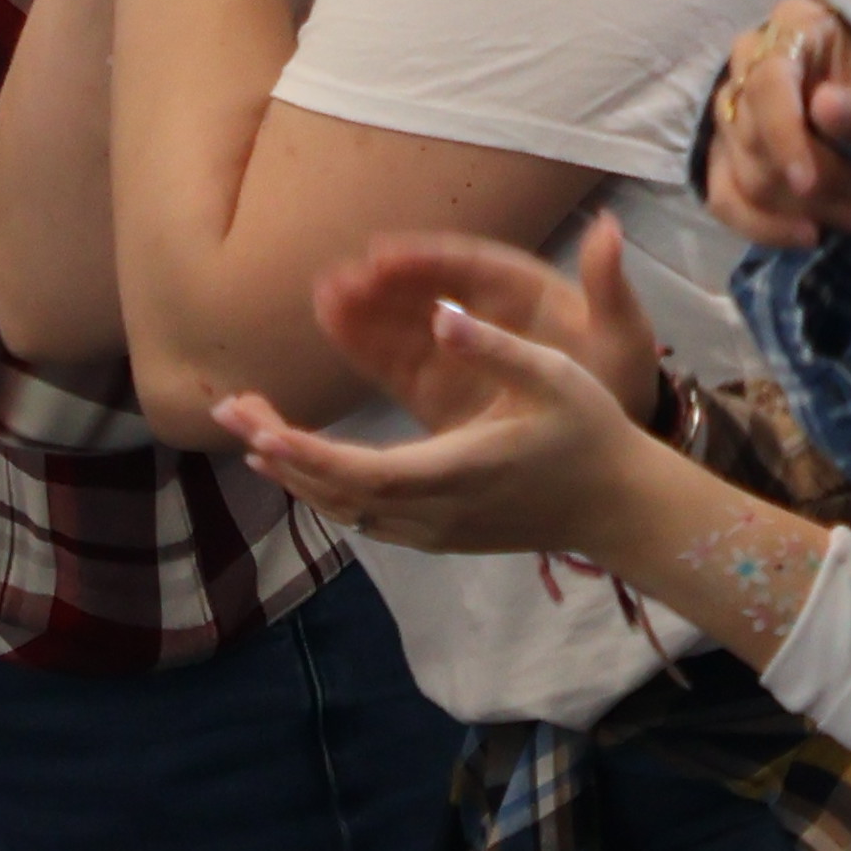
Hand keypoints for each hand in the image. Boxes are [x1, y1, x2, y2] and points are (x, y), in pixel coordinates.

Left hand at [215, 216, 653, 556]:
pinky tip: (305, 464)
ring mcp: (432, 531)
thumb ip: (493, 346)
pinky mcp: (437, 536)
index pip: (359, 469)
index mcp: (458, 469)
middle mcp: (434, 511)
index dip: (303, 452)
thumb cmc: (589, 432)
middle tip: (232, 407)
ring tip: (254, 432)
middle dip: (278, 452)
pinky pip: (363, 517)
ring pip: (342, 510)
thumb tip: (439, 313)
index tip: (257, 426)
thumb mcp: (554, 374)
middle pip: (335, 493)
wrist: (617, 506)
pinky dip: (324, 489)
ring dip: (295, 473)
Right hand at [704, 0, 850, 250]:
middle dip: (815, 182)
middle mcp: (749, 60)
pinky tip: (809, 236)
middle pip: (756, 139)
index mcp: (793, 25)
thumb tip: (822, 108)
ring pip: (744, 175)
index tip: (808, 183)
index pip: (768, 85)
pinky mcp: (725, 153)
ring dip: (801, 208)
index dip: (784, 137)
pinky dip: (765, 227)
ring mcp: (731, 108)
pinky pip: (724, 198)